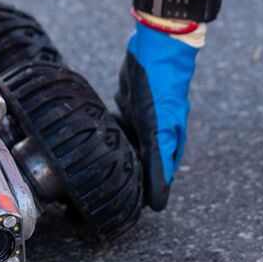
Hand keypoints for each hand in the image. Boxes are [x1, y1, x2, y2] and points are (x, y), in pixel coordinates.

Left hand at [115, 21, 200, 210]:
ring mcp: (144, 120)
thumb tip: (158, 203)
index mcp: (168, 146)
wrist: (157, 47)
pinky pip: (118, 128)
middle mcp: (157, 136)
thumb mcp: (158, 130)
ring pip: (128, 148)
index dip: (142, 199)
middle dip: (125, 181)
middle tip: (101, 197)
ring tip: (94, 174)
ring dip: (115, 159)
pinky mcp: (130, 105)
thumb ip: (157, 165)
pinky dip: (109, 137)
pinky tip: (96, 142)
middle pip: (141, 167)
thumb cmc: (162, 89)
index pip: (157, 182)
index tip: (122, 214)